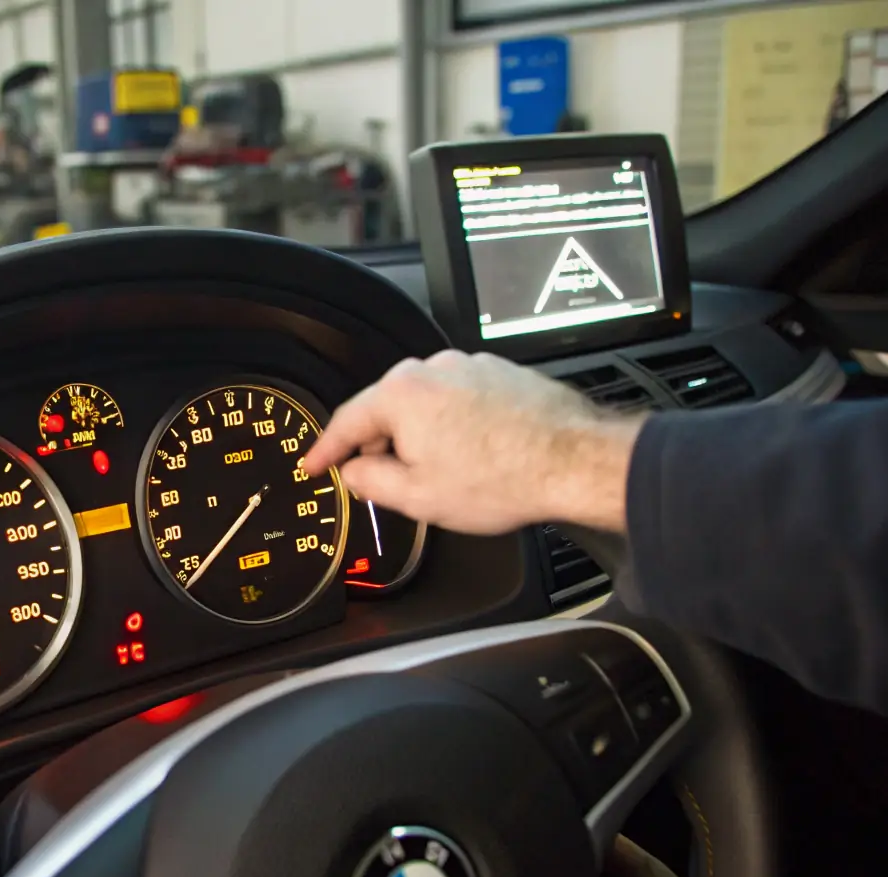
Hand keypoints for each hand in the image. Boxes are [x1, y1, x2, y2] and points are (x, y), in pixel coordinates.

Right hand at [301, 350, 644, 534]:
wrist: (574, 461)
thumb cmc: (503, 477)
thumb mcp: (417, 497)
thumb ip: (370, 482)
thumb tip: (354, 472)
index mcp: (402, 394)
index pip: (346, 421)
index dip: (324, 448)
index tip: (314, 463)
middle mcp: (433, 369)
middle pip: (387, 409)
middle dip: (381, 446)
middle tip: (383, 481)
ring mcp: (470, 367)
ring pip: (426, 405)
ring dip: (423, 437)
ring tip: (443, 477)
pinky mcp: (500, 374)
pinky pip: (460, 401)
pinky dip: (455, 427)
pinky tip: (473, 458)